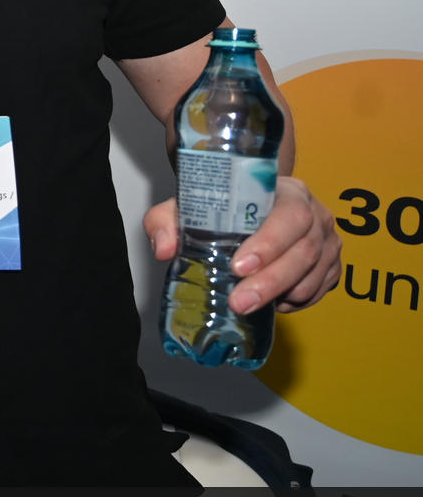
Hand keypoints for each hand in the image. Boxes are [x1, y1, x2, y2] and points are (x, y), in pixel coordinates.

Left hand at [143, 175, 341, 313]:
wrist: (249, 204)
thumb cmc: (224, 204)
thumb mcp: (191, 203)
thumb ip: (167, 219)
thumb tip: (163, 248)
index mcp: (288, 191)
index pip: (290, 215)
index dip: (269, 243)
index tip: (239, 267)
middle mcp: (317, 213)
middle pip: (305, 250)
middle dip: (271, 281)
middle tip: (240, 302)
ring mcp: (329, 240)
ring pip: (315, 273)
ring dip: (284, 294)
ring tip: (249, 304)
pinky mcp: (332, 264)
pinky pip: (321, 289)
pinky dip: (297, 300)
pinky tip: (272, 303)